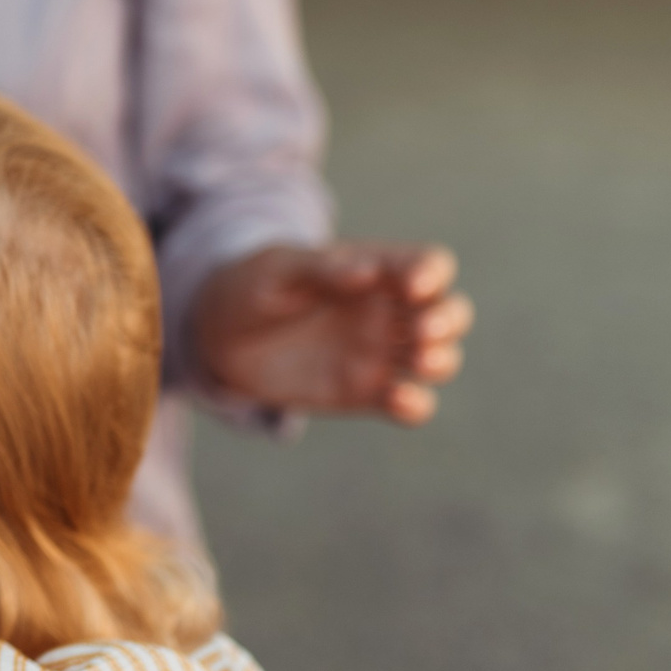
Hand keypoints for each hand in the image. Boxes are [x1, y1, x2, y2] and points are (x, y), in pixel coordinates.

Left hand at [190, 242, 471, 422]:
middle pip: (449, 312)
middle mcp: (389, 311)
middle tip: (419, 330)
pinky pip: (409, 404)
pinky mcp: (367, 393)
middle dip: (447, 320)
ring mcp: (381, 353)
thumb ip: (323, 270)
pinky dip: (415, 406)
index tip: (411, 286)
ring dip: (441, 360)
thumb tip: (368, 272)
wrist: (221, 336)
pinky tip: (398, 400)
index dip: (432, 274)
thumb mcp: (278, 270)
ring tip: (419, 361)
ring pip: (439, 357)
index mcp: (377, 268)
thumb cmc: (253, 287)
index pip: (428, 265)